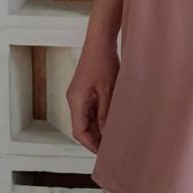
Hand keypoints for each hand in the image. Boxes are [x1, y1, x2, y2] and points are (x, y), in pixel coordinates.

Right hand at [66, 39, 119, 153]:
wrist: (101, 40)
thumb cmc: (103, 61)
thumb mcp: (108, 89)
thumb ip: (106, 112)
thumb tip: (107, 134)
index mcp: (75, 101)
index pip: (79, 132)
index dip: (91, 145)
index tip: (105, 153)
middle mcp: (74, 99)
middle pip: (83, 127)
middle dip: (96, 138)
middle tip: (114, 147)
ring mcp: (80, 94)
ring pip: (88, 118)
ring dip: (100, 127)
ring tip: (117, 135)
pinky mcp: (87, 89)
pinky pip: (92, 108)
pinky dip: (102, 116)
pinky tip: (115, 119)